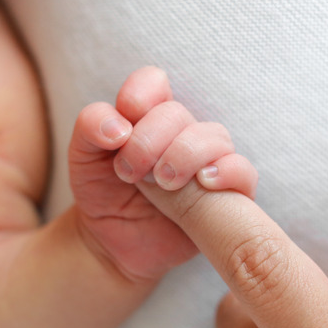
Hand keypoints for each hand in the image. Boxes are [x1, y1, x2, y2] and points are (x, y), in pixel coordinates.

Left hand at [69, 66, 256, 283]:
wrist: (112, 244)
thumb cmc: (102, 194)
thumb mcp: (82, 159)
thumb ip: (90, 127)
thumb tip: (118, 125)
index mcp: (147, 116)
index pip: (154, 83)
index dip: (139, 97)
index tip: (119, 133)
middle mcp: (181, 134)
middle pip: (177, 113)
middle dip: (148, 141)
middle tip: (128, 173)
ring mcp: (206, 162)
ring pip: (215, 137)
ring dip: (185, 155)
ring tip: (163, 182)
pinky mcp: (227, 195)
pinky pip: (244, 172)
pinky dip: (229, 170)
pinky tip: (205, 182)